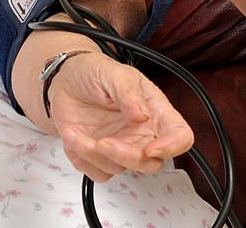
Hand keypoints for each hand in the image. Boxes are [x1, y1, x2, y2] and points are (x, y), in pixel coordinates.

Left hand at [48, 52, 194, 181]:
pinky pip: (98, 173)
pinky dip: (82, 159)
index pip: (180, 136)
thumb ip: (129, 93)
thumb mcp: (114, 74)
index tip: (151, 148)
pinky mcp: (100, 158)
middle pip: (150, 162)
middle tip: (102, 142)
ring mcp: (121, 147)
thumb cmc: (95, 73)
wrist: (65, 80)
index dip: (172, 147)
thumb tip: (142, 115)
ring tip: (75, 130)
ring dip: (93, 154)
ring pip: (119, 168)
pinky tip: (74, 136)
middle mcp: (142, 134)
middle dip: (125, 156)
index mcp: (155, 111)